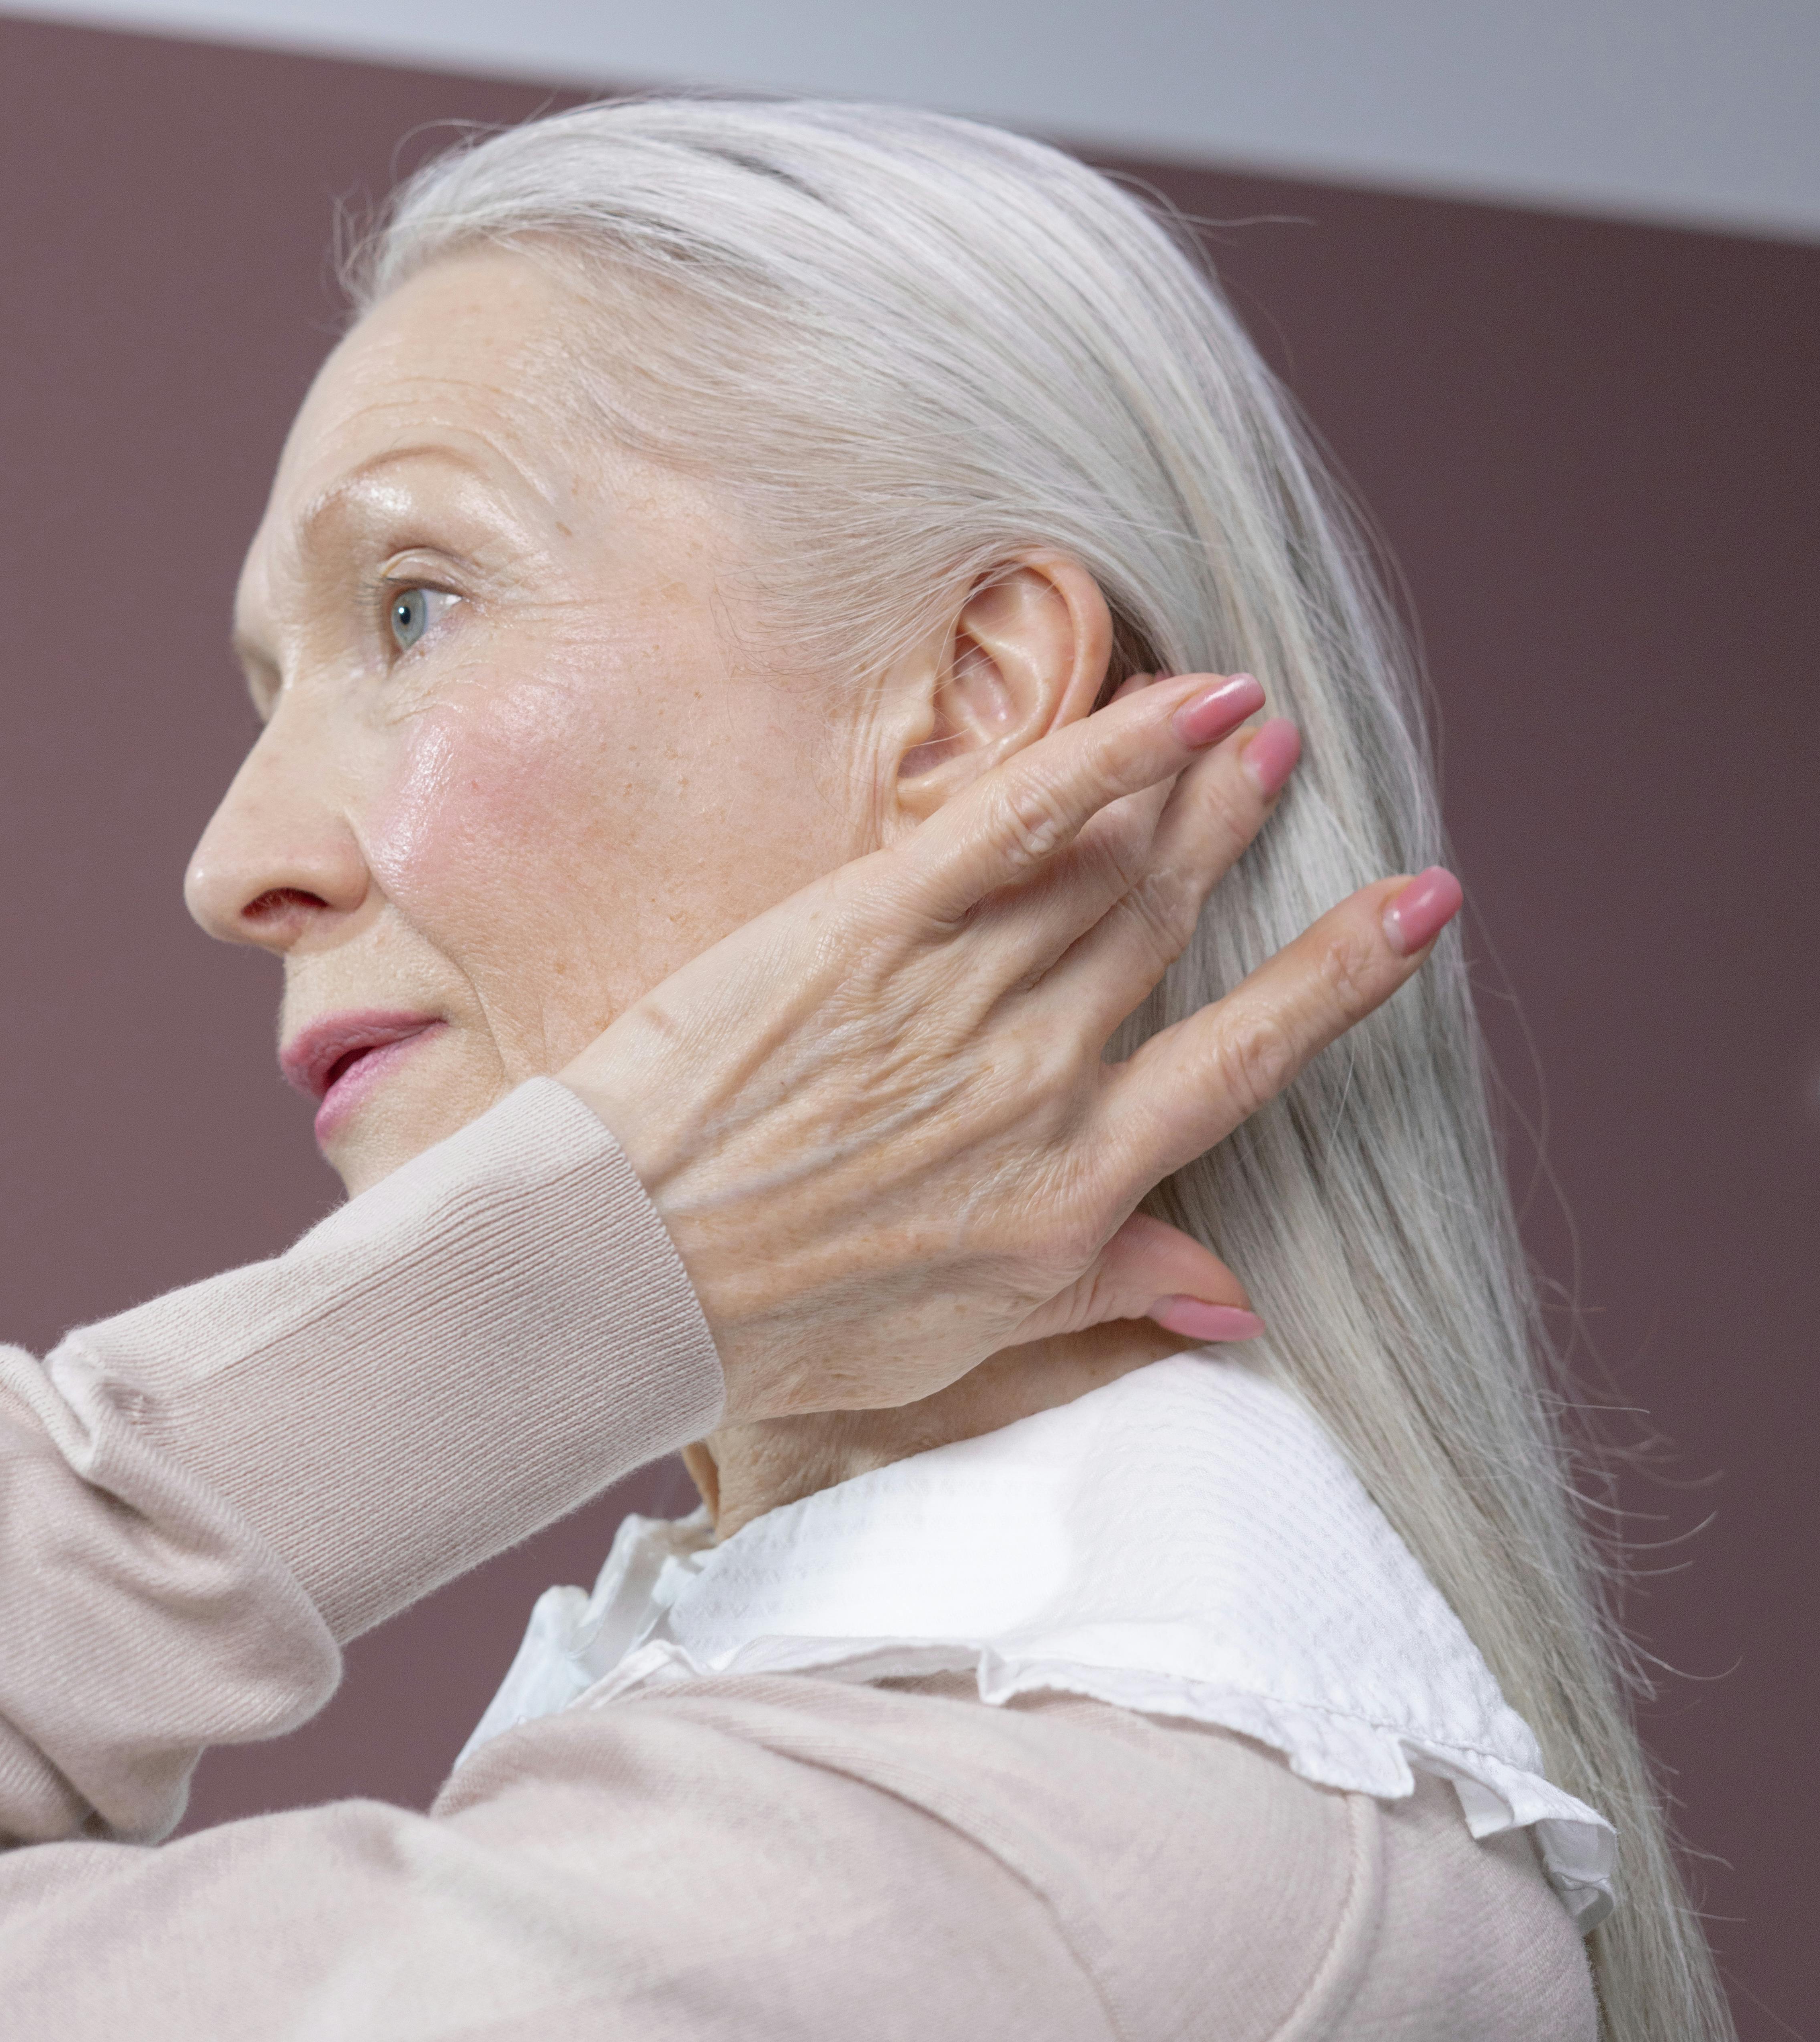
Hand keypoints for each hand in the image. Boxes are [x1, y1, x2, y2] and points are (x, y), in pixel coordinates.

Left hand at [559, 671, 1460, 1424]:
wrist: (625, 1275)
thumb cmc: (783, 1324)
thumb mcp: (964, 1345)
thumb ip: (1109, 1298)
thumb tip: (1237, 1296)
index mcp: (1074, 1187)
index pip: (1247, 1061)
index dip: (1342, 978)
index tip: (1416, 908)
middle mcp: (1041, 1083)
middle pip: (1172, 930)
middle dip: (1245, 836)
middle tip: (1302, 759)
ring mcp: (962, 996)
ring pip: (1112, 865)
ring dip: (1192, 781)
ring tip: (1250, 717)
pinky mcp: (872, 927)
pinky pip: (1017, 822)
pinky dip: (1106, 753)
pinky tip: (1171, 696)